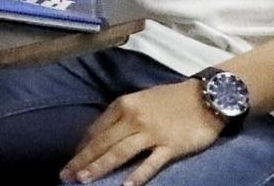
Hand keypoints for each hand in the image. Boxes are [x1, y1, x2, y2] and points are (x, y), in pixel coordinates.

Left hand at [62, 80, 224, 184]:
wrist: (207, 96)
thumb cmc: (172, 98)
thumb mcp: (140, 100)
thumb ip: (122, 115)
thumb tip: (103, 134)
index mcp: (123, 105)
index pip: (96, 130)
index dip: (82, 147)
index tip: (71, 160)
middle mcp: (133, 118)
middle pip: (102, 143)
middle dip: (82, 160)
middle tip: (66, 176)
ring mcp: (151, 133)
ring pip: (119, 152)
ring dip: (99, 167)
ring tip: (83, 180)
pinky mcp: (170, 146)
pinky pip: (150, 163)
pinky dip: (137, 175)